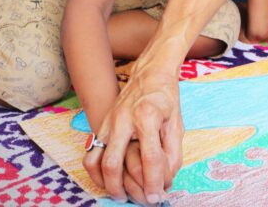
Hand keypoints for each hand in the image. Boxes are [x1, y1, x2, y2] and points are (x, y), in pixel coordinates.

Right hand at [83, 51, 183, 203]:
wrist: (150, 74)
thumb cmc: (165, 99)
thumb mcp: (176, 123)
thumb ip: (172, 152)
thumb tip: (166, 180)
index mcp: (147, 116)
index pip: (149, 157)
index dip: (153, 181)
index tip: (157, 196)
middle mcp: (123, 120)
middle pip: (114, 163)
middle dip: (123, 189)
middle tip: (138, 200)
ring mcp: (108, 123)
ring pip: (96, 161)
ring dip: (106, 183)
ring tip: (120, 195)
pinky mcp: (100, 126)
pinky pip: (91, 154)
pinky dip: (96, 172)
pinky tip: (108, 181)